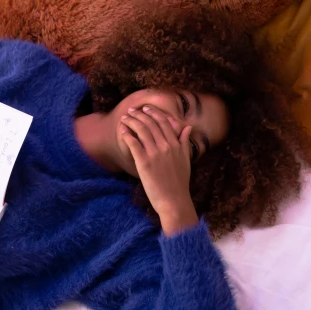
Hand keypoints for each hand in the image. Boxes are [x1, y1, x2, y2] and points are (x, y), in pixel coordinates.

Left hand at [121, 106, 198, 235]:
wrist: (174, 200)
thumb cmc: (180, 182)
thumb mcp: (186, 160)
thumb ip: (185, 142)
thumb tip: (187, 127)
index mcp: (177, 144)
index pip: (164, 122)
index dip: (154, 113)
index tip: (146, 108)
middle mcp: (166, 146)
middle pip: (151, 124)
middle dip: (139, 114)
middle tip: (131, 110)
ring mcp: (155, 153)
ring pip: (141, 130)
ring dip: (132, 121)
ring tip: (125, 118)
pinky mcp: (144, 162)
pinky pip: (133, 143)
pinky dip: (127, 135)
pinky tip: (123, 131)